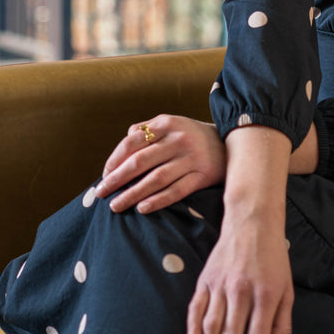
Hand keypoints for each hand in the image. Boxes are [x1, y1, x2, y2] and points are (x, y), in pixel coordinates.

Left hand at [96, 115, 226, 213]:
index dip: (115, 159)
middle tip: (102, 192)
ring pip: (156, 179)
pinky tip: (142, 209)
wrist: (231, 142)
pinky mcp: (202, 175)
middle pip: (141, 161)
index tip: (104, 174)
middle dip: (117, 179)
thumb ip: (149, 128)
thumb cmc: (192, 135)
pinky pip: (176, 191)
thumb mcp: (173, 124)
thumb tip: (126, 138)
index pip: (133, 141)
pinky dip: (158, 201)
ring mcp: (191, 158)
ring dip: (133, 194)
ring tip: (116, 206)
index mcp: (167, 124)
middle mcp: (179, 139)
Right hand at [186, 213, 292, 333]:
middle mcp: (241, 291)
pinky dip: (192, 331)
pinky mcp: (205, 279)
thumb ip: (281, 323)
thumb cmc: (273, 257)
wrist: (252, 221)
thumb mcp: (287, 288)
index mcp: (265, 294)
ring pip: (212, 328)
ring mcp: (220, 284)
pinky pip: (195, 310)